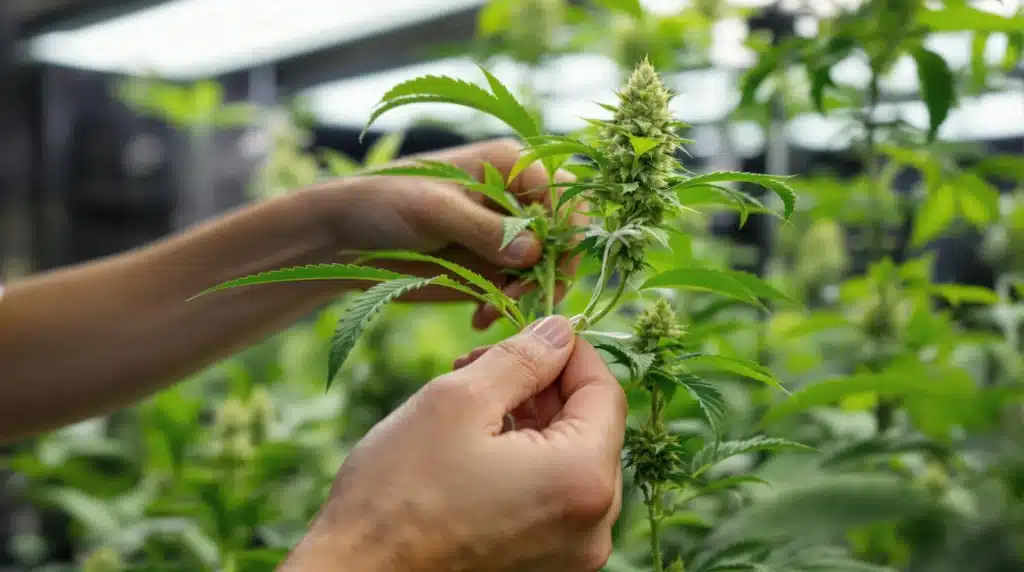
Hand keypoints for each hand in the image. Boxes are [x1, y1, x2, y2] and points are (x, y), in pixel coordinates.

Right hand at [281, 315, 626, 571]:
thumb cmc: (399, 492)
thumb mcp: (459, 400)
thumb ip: (522, 358)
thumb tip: (560, 330)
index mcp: (583, 481)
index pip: (605, 392)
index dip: (568, 351)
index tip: (527, 331)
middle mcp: (594, 526)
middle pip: (590, 427)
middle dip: (543, 386)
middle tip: (481, 364)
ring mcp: (572, 553)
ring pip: (570, 460)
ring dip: (530, 420)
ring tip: (471, 400)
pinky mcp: (546, 566)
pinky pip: (552, 495)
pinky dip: (524, 460)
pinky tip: (477, 442)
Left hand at [295, 138, 583, 329]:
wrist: (342, 237)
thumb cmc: (384, 202)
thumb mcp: (434, 210)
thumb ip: (485, 229)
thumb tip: (534, 252)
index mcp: (511, 165)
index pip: (566, 196)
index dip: (567, 232)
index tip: (548, 265)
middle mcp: (516, 199)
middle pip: (563, 236)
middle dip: (550, 270)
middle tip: (519, 296)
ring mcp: (505, 236)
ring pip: (544, 269)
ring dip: (527, 294)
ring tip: (491, 311)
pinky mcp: (489, 267)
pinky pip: (517, 290)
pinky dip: (507, 306)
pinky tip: (481, 317)